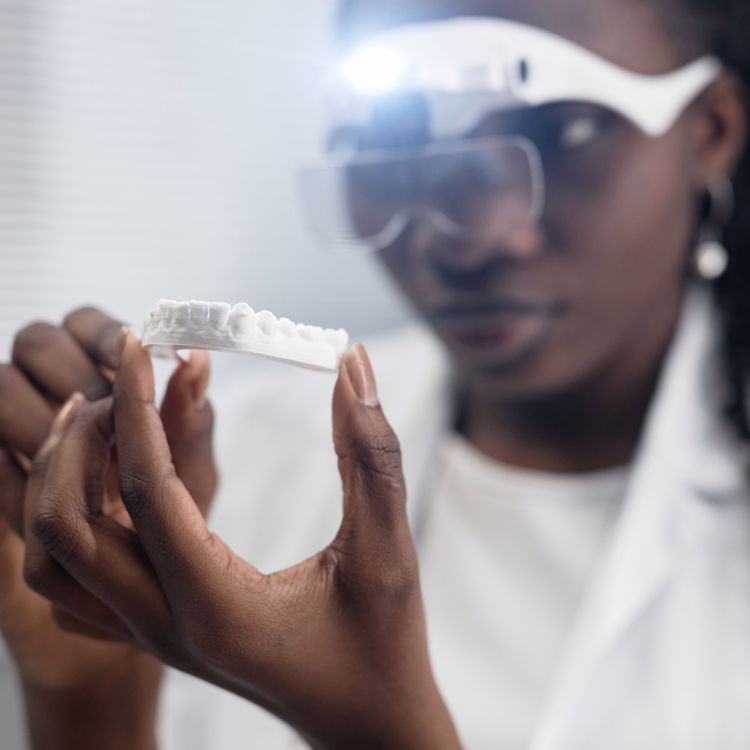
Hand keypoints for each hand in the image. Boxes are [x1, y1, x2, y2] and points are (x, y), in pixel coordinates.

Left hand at [22, 331, 461, 749]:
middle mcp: (164, 625)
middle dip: (83, 438)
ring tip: (103, 415)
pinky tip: (113, 476)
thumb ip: (372, 453)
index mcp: (216, 604)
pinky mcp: (155, 631)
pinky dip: (73, 515)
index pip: (146, 490)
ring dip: (62, 478)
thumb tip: (355, 366)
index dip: (140, 406)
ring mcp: (150, 634)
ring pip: (55, 555)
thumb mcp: (389, 549)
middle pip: (66, 524)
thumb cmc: (383, 646)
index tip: (137, 344)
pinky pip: (77, 576)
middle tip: (126, 382)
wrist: (368, 723)